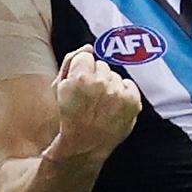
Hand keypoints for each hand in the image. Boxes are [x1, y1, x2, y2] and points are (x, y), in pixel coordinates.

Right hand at [47, 45, 142, 163]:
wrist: (83, 145)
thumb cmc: (68, 115)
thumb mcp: (59, 87)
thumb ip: (71, 61)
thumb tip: (89, 47)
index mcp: (80, 77)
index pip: (86, 56)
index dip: (80, 70)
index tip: (78, 85)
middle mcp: (101, 83)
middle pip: (102, 65)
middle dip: (96, 77)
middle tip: (90, 97)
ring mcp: (119, 93)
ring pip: (115, 75)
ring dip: (110, 86)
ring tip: (101, 104)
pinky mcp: (132, 103)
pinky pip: (129, 85)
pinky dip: (123, 93)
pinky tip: (113, 106)